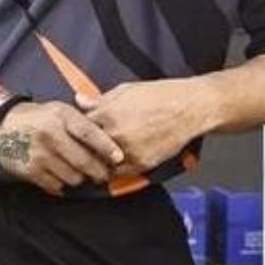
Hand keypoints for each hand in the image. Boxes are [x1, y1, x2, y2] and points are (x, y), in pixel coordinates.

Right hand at [0, 101, 121, 195]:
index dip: (106, 146)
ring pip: (73, 177)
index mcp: (62, 117)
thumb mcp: (60, 110)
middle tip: (104, 174)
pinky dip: (62, 184)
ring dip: (80, 178)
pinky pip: (56, 186)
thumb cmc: (38, 118)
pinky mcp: (31, 170)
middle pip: (84, 161)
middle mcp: (52, 135)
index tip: (119, 157)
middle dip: (99, 172)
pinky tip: (60, 175)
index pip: (89, 133)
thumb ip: (83, 121)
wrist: (1, 125)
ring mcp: (40, 154)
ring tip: (79, 173)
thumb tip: (110, 136)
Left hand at [77, 79, 213, 175]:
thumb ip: (100, 100)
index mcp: (108, 113)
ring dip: (96, 164)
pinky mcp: (141, 163)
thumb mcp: (126, 90)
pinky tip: (112, 166)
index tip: (74, 135)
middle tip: (77, 153)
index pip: (79, 128)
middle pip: (86, 149)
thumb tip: (79, 100)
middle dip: (82, 151)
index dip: (76, 132)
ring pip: (101, 164)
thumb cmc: (160, 95)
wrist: (189, 108)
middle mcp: (115, 134)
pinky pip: (119, 174)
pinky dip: (114, 171)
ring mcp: (128, 151)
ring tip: (93, 162)